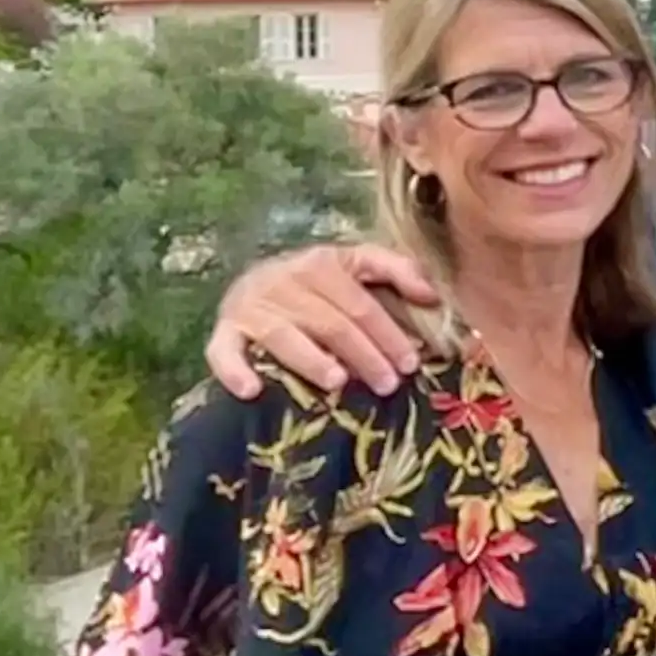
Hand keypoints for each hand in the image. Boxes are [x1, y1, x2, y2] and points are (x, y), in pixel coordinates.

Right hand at [205, 243, 438, 399]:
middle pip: (329, 323)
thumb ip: (396, 269)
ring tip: (337, 382)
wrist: (254, 280)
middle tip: (388, 385)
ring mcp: (251, 308)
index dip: (388, 335)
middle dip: (363, 355)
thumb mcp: (356, 265)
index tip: (411, 364)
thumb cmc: (318, 281)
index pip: (360, 306)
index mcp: (320, 265)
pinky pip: (224, 351)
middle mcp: (283, 282)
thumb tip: (432, 295)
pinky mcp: (224, 332)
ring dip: (310, 360)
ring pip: (284, 337)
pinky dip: (235, 370)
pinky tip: (252, 390)